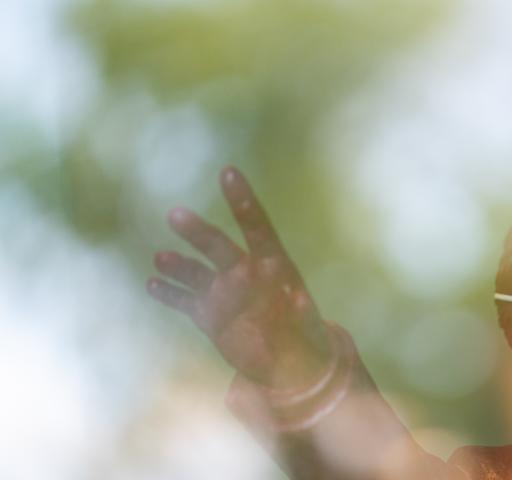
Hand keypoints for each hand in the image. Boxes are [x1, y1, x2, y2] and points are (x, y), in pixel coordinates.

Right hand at [147, 166, 331, 389]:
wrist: (289, 360)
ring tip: (161, 258)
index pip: (257, 227)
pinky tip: (152, 284)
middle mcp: (244, 272)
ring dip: (178, 265)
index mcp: (273, 265)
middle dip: (198, 233)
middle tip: (175, 215)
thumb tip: (301, 299)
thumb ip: (302, 312)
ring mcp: (224, 292)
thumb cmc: (306, 335)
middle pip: (219, 247)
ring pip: (196, 273)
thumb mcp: (308, 325)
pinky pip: (185, 300)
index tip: (227, 172)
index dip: (242, 201)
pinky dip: (169, 294)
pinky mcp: (209, 314)